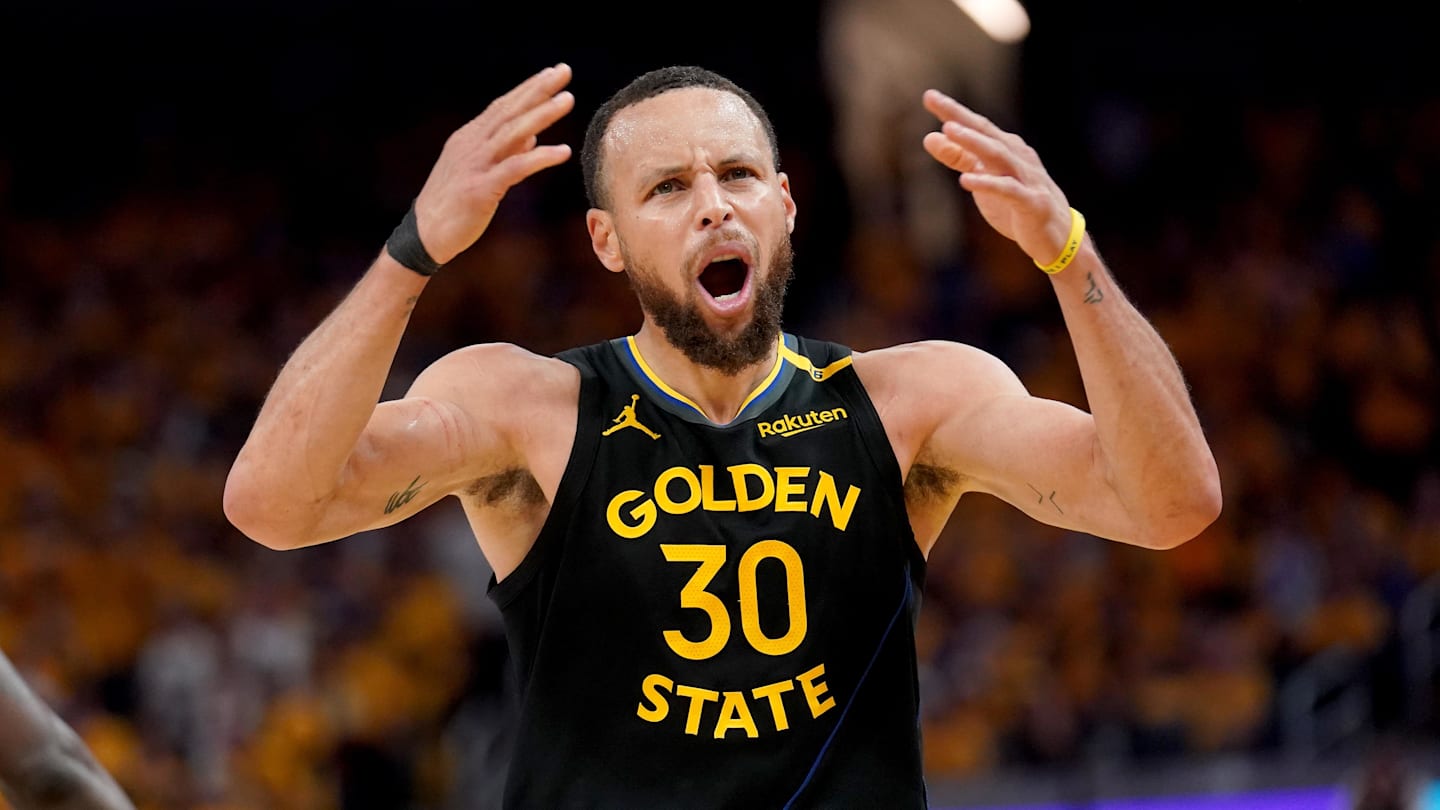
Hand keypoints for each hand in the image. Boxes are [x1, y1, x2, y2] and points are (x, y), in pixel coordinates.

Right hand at [413, 63, 575, 263]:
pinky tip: (563, 151)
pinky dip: (540, 158)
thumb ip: (503, 152)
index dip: (528, 88)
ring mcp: (475, 165)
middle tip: (563, 70)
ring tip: (567, 99)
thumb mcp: (478, 171)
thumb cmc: (453, 204)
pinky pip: (515, 168)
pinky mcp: (481, 189)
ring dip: (542, 114)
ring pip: (513, 132)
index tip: (552, 72)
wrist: (425, 234)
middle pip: (509, 110)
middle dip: (538, 89)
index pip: (503, 106)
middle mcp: (472, 145)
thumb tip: (530, 137)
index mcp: (470, 138)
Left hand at [922, 89, 1071, 265]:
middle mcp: (1018, 157)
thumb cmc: (1016, 204)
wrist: (1055, 237)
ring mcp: (1028, 179)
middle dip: (960, 117)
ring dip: (975, 141)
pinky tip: (966, 180)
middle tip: (934, 102)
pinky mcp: (1033, 203)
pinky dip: (989, 184)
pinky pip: (1009, 190)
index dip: (954, 111)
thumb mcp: (982, 178)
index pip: (978, 126)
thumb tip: (929, 137)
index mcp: (1006, 149)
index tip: (929, 96)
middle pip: (987, 132)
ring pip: (999, 154)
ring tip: (949, 130)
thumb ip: (958, 157)